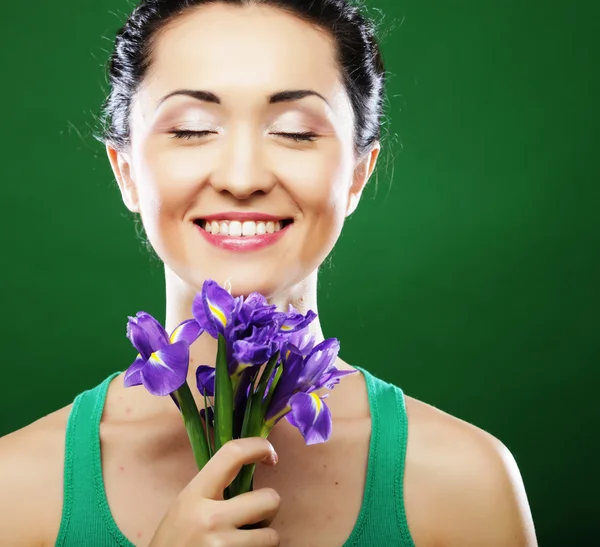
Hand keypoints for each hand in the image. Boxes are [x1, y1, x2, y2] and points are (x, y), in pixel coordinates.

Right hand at [149, 437, 280, 545]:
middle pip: (269, 499)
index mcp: (195, 495)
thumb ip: (213, 487)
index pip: (232, 454)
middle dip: (268, 508)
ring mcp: (222, 546)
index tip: (269, 454)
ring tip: (244, 540)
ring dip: (264, 538)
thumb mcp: (185, 506)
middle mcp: (210, 519)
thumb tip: (251, 463)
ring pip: (272, 536)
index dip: (258, 447)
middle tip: (254, 517)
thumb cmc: (174, 541)